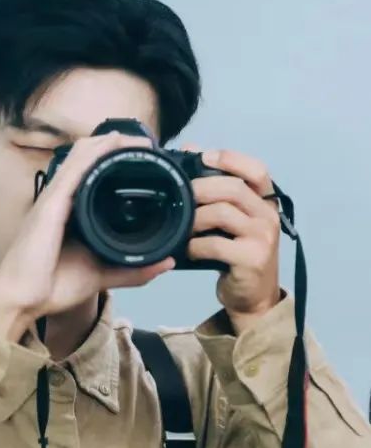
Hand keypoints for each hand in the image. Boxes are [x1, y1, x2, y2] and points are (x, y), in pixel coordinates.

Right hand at [0, 132, 175, 340]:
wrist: (21, 300)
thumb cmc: (50, 286)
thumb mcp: (100, 275)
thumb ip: (132, 269)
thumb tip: (165, 262)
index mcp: (67, 212)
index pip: (89, 174)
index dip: (112, 160)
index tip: (142, 159)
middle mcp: (59, 199)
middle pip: (86, 157)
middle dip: (115, 145)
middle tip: (144, 145)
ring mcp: (53, 199)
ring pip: (81, 157)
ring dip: (108, 143)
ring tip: (136, 138)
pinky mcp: (51, 205)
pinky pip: (74, 171)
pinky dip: (94, 155)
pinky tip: (111, 144)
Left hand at [182, 144, 282, 330]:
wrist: (254, 298)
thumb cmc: (237, 253)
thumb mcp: (230, 220)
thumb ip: (215, 188)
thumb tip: (190, 150)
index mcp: (265, 202)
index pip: (257, 170)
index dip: (230, 158)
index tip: (203, 156)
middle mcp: (269, 216)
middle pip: (233, 188)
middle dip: (199, 188)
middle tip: (178, 197)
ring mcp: (263, 238)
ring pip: (222, 213)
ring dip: (194, 218)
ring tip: (182, 226)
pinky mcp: (252, 260)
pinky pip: (216, 244)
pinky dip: (195, 245)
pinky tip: (188, 249)